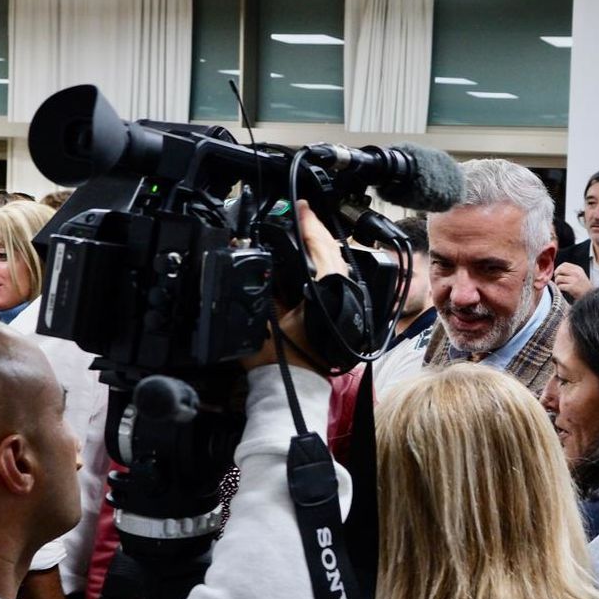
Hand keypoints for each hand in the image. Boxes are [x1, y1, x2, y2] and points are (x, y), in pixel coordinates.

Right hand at [240, 201, 342, 374]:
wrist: (294, 390)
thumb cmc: (280, 361)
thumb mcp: (263, 320)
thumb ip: (261, 288)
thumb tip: (252, 256)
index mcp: (326, 292)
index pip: (321, 248)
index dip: (310, 225)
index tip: (301, 207)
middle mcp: (341, 295)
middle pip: (333, 253)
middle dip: (317, 232)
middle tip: (302, 214)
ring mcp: (346, 305)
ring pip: (336, 267)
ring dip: (320, 249)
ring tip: (304, 232)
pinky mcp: (345, 315)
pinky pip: (335, 283)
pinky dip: (323, 269)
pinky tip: (308, 264)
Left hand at [553, 263, 592, 298]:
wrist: (590, 295)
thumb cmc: (584, 287)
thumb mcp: (580, 275)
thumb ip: (571, 271)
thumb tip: (558, 270)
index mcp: (578, 269)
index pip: (564, 264)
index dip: (558, 268)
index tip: (558, 272)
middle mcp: (576, 273)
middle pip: (560, 269)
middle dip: (556, 274)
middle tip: (556, 279)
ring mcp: (574, 280)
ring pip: (559, 278)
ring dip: (557, 282)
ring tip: (560, 285)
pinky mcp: (572, 287)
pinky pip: (560, 286)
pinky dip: (559, 288)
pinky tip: (562, 290)